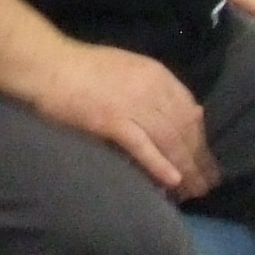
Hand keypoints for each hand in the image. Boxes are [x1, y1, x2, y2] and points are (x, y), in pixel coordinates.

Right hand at [28, 40, 214, 198]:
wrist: (47, 64)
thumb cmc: (84, 66)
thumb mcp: (130, 67)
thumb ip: (157, 88)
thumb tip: (189, 112)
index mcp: (157, 75)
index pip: (191, 112)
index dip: (201, 140)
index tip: (205, 161)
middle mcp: (151, 89)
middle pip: (184, 130)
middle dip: (199, 160)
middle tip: (207, 184)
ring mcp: (131, 105)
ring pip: (169, 141)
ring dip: (185, 168)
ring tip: (194, 190)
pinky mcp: (110, 121)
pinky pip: (142, 146)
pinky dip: (159, 164)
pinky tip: (171, 181)